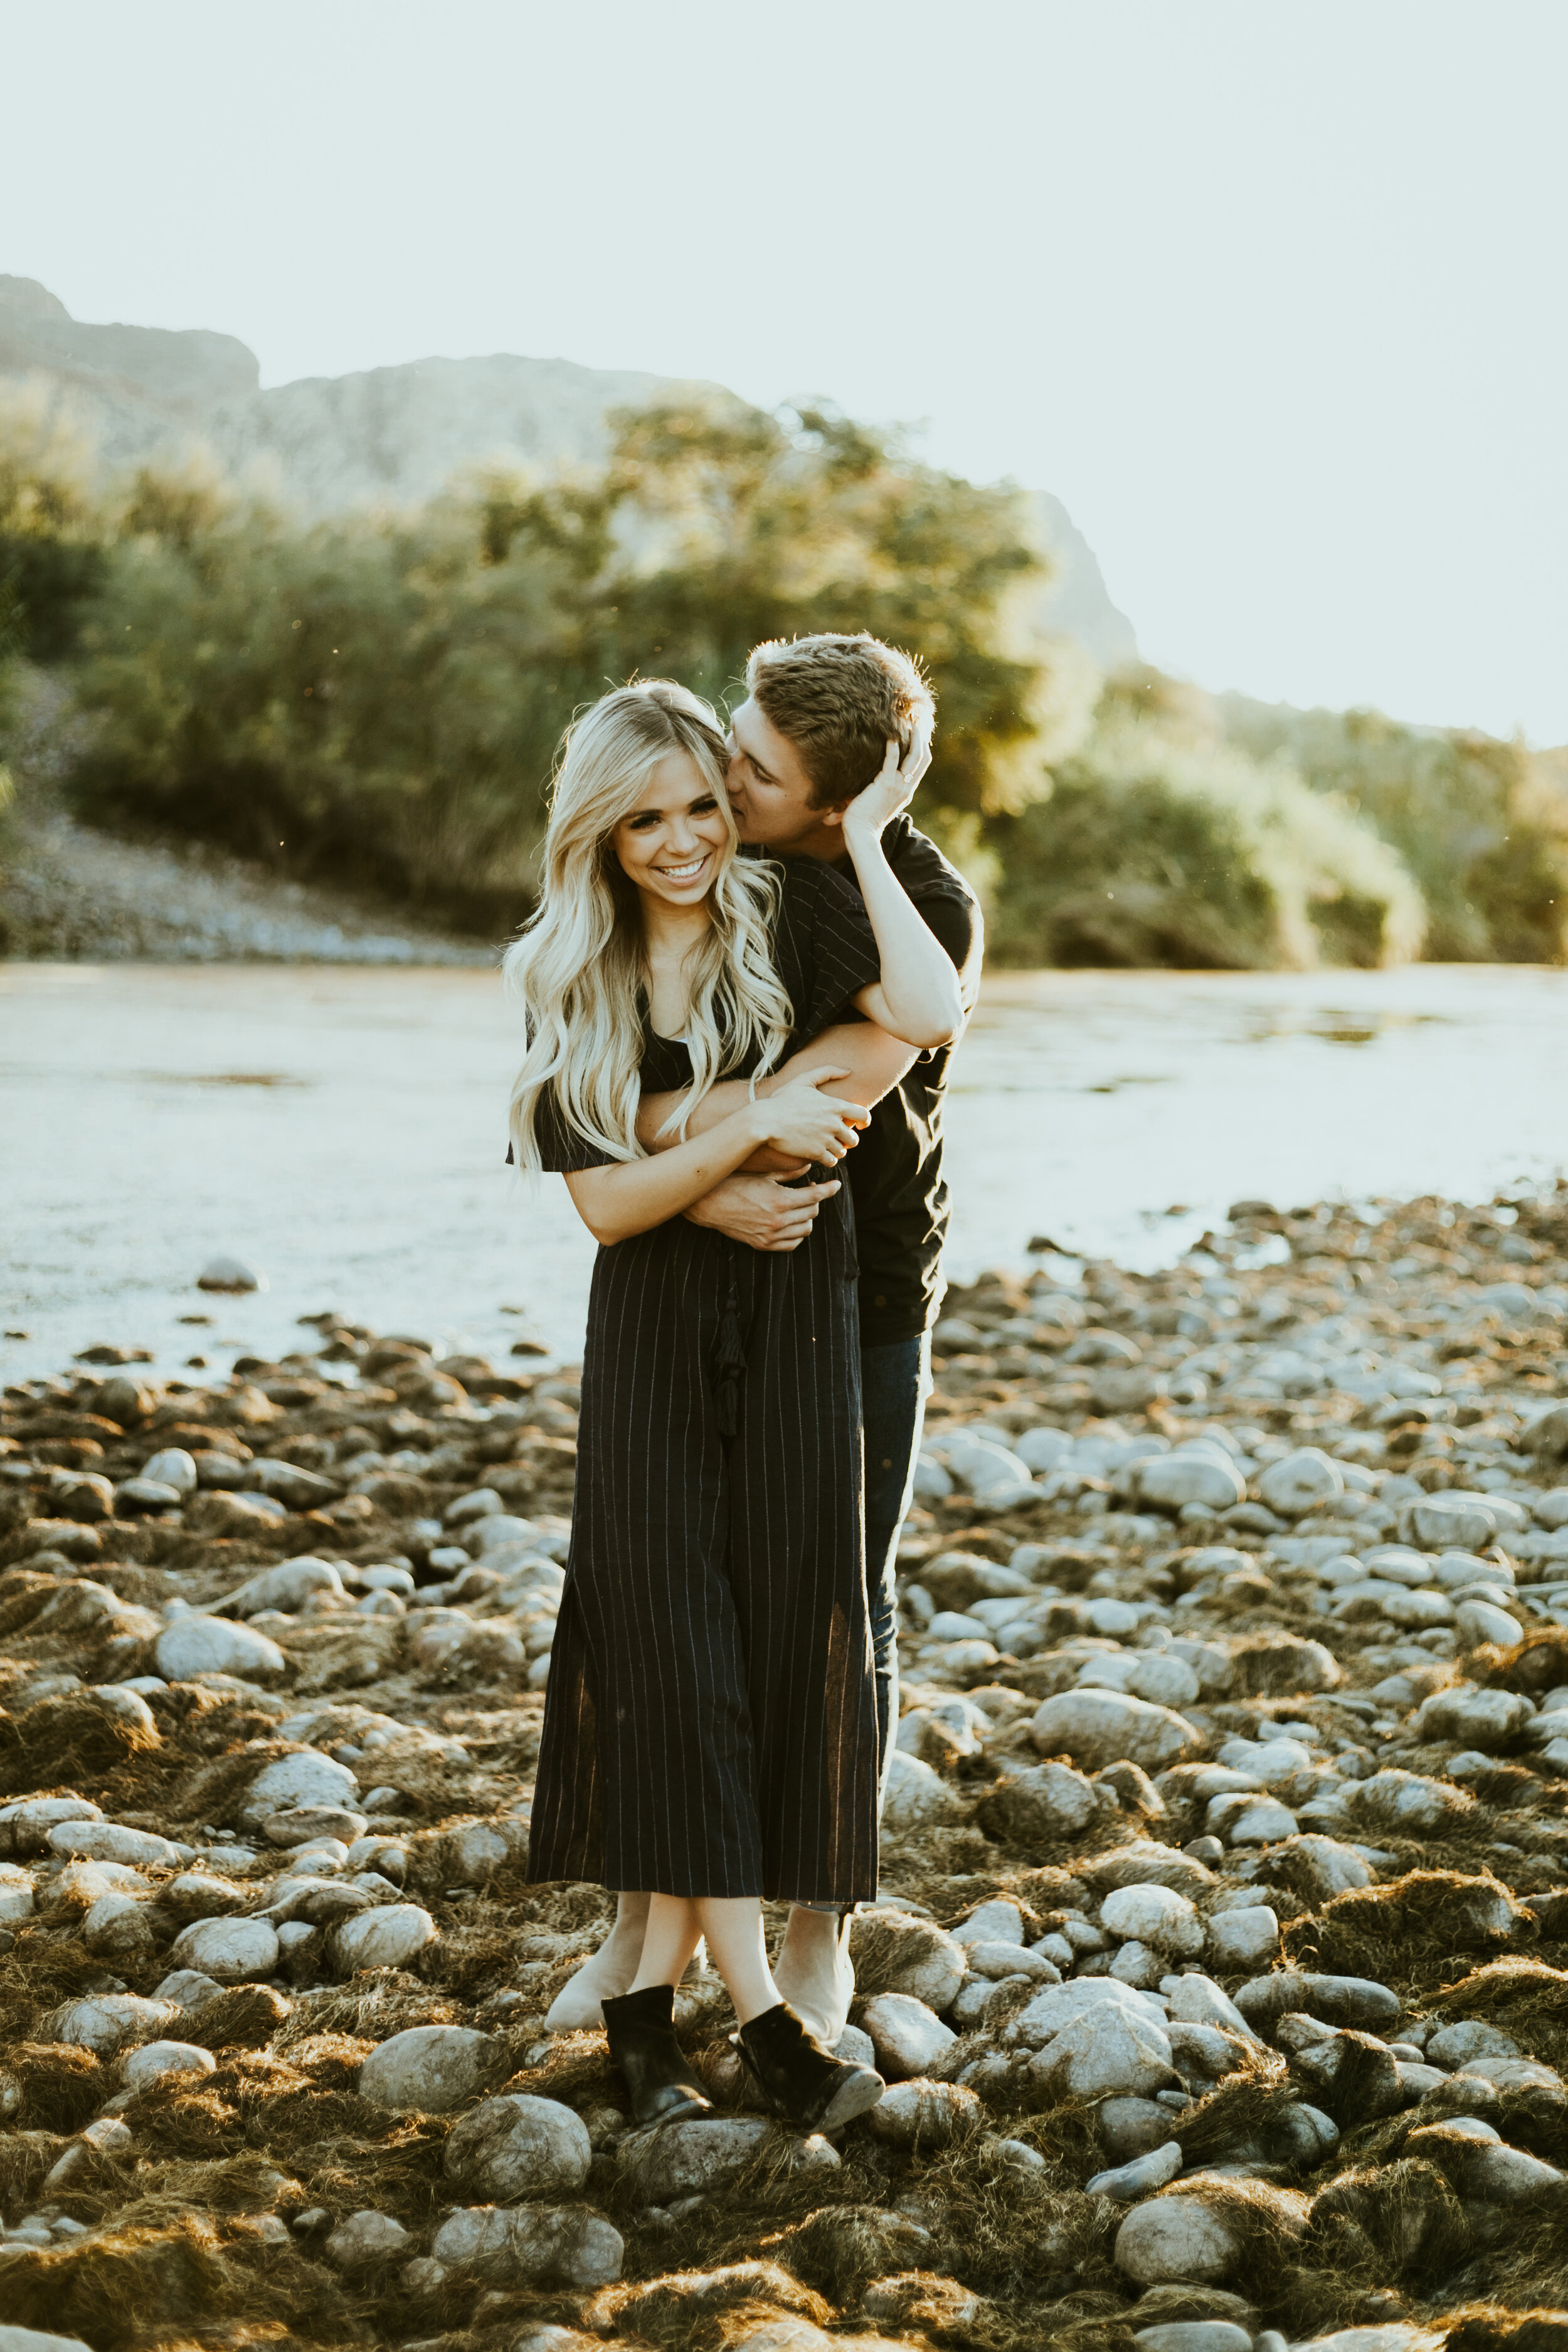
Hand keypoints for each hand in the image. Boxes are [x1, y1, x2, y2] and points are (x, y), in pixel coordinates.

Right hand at [684, 1172, 840, 1251]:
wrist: (709, 1204)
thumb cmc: (735, 1183)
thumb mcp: (763, 1174)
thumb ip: (788, 1172)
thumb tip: (809, 1167)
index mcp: (780, 1201)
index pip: (815, 1197)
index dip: (829, 1190)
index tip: (836, 1185)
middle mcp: (778, 1221)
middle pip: (812, 1212)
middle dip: (815, 1200)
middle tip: (809, 1190)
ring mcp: (771, 1236)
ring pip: (805, 1229)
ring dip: (808, 1216)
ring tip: (801, 1206)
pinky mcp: (764, 1245)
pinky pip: (792, 1244)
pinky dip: (798, 1234)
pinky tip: (793, 1222)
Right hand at [751, 1066, 865, 1163]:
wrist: (765, 1121)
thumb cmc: (782, 1100)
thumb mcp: (803, 1080)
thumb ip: (827, 1072)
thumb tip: (848, 1071)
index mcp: (835, 1106)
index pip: (864, 1115)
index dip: (864, 1121)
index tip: (860, 1125)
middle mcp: (834, 1124)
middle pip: (854, 1138)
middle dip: (847, 1139)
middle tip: (837, 1138)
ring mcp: (826, 1140)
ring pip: (843, 1151)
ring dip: (837, 1150)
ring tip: (826, 1146)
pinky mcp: (816, 1153)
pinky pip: (832, 1161)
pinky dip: (828, 1159)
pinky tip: (820, 1154)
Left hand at [841, 720, 933, 841]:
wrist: (862, 833)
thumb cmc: (864, 821)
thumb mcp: (880, 803)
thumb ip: (883, 791)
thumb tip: (875, 781)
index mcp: (906, 792)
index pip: (921, 767)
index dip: (922, 749)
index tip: (919, 735)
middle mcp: (906, 788)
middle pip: (923, 759)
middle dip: (922, 739)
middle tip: (917, 723)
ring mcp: (898, 786)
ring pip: (914, 757)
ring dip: (913, 737)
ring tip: (908, 722)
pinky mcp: (885, 784)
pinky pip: (892, 760)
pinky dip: (893, 746)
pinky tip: (890, 734)